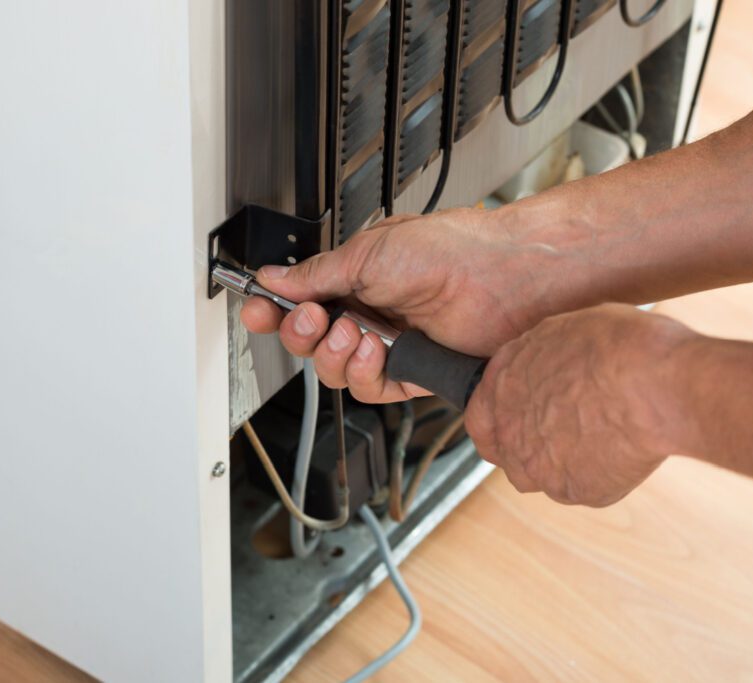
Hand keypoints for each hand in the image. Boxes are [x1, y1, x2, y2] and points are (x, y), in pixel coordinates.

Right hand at [240, 205, 588, 402]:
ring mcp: (389, 345)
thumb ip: (317, 274)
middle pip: (309, 342)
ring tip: (354, 330)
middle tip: (308, 318)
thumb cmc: (448, 250)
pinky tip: (374, 350)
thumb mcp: (369, 253)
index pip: (299, 301)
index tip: (254, 310)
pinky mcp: (410, 372)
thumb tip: (276, 278)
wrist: (498, 277)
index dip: (272, 311)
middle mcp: (370, 313)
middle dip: (298, 333)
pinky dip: (362, 371)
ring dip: (332, 353)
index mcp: (355, 278)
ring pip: (333, 370)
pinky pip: (368, 387)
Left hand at [465, 304, 697, 506]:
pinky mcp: (576, 492)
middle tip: (567, 428)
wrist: (653, 386)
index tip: (520, 414)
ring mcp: (540, 468)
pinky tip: (622, 448)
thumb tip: (550, 365)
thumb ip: (543, 358)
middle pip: (506, 451)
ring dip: (562, 461)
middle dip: (530, 443)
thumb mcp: (566, 330)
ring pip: (542, 474)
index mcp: (503, 383)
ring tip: (600, 436)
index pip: (480, 414)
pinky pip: (584, 486)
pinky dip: (600, 472)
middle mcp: (511, 430)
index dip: (501, 416)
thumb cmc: (618, 347)